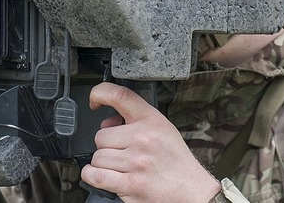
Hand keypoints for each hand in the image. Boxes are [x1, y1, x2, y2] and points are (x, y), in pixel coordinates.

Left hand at [81, 82, 220, 202]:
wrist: (192, 191)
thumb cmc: (176, 162)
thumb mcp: (162, 130)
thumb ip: (136, 121)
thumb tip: (107, 123)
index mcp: (151, 120)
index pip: (120, 95)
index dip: (100, 93)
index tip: (95, 101)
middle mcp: (143, 138)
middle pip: (101, 136)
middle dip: (106, 146)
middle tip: (121, 152)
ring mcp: (136, 161)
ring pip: (97, 157)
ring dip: (103, 164)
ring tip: (120, 167)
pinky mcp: (130, 184)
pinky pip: (96, 176)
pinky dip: (92, 176)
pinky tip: (102, 176)